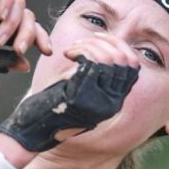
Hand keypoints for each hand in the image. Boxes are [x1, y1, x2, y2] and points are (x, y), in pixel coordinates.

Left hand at [0, 38, 139, 152]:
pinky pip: (90, 63)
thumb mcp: (85, 91)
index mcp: (116, 101)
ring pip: (108, 58)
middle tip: (82, 42)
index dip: (119, 45)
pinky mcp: (81, 98)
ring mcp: (98, 102)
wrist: (35, 129)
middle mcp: (112, 103)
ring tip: (73, 49)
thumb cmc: (55, 105)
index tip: (99, 38)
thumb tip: (109, 48)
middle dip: (103, 42)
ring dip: (89, 46)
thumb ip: (100, 76)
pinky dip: (80, 51)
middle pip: (123, 59)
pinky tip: (68, 53)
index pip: (133, 66)